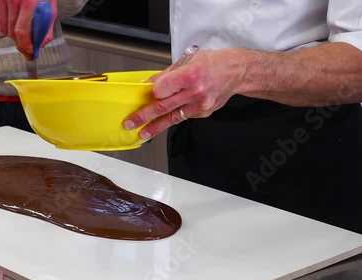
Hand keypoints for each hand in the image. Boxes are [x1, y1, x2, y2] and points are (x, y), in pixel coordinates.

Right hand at [0, 0, 56, 52]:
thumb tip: (40, 44)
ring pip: (3, 26)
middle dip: (19, 41)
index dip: (25, 44)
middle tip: (27, 44)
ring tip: (21, 30)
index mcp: (27, 3)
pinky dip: (5, 21)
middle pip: (11, 32)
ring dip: (12, 33)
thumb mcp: (49, 6)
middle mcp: (12, 1)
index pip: (21, 32)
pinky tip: (14, 17)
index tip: (31, 50)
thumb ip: (46, 26)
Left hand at [124, 49, 245, 139]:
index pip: (161, 89)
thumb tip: (149, 84)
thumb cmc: (212, 63)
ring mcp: (200, 105)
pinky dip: (174, 116)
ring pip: (172, 117)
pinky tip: (166, 118)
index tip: (145, 94)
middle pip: (163, 107)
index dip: (152, 92)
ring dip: (155, 127)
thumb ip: (167, 75)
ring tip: (142, 133)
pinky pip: (184, 116)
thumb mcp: (188, 60)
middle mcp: (195, 92)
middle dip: (144, 116)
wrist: (236, 72)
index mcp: (190, 75)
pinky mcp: (203, 113)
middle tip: (130, 123)